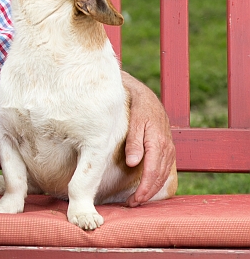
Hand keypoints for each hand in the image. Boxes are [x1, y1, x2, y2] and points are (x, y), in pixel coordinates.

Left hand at [121, 71, 175, 205]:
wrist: (146, 96)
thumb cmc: (136, 108)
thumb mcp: (134, 121)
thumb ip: (133, 142)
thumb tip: (133, 163)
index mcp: (158, 142)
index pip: (152, 172)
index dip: (144, 189)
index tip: (134, 200)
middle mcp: (166, 147)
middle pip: (158, 177)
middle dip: (146, 193)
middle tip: (132, 204)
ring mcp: (169, 148)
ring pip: (163, 175)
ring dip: (152, 189)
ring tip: (137, 200)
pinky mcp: (167, 148)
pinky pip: (164, 169)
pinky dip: (157, 181)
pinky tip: (148, 187)